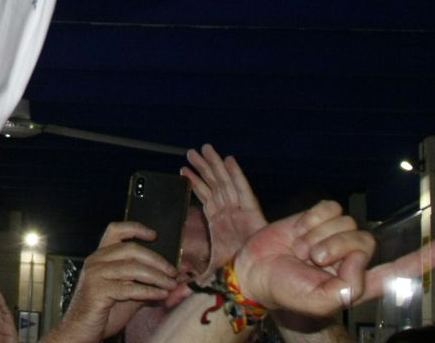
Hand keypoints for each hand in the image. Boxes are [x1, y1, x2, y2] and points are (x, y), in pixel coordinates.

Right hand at [48, 222, 178, 342]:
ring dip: (157, 276)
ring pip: (132, 268)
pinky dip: (148, 291)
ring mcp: (95, 275)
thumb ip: (145, 283)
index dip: (135, 228)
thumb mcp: (128, 293)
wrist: (81, 330)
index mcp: (101, 256)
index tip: (154, 235)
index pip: (115, 231)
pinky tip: (160, 295)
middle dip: (156, 259)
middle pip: (130, 249)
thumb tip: (172, 279)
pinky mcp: (97, 291)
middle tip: (173, 271)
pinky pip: (129, 288)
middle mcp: (96, 261)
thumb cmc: (104, 311)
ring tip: (171, 284)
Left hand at [181, 144, 266, 280]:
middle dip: (203, 168)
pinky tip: (229, 160)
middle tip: (191, 152)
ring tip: (204, 149)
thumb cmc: (239, 276)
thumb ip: (196, 275)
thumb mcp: (211, 272)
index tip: (183, 170)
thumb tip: (176, 285)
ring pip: (224, 182)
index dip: (195, 182)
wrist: (259, 278)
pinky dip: (236, 174)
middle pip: (213, 184)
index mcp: (219, 223)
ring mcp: (240, 210)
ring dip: (214, 165)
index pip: (205, 197)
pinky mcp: (252, 211)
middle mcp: (229, 213)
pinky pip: (242, 189)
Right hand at [233, 201, 434, 316]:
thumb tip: (359, 258)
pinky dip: (312, 219)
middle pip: (366, 240)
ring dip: (320, 235)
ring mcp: (335, 235)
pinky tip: (299, 232)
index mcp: (357, 282)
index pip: (396, 271)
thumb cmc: (286, 291)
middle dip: (338, 248)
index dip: (420, 260)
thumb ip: (348, 286)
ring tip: (302, 250)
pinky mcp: (318, 217)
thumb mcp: (321, 302)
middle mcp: (350, 257)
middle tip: (314, 260)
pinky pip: (329, 207)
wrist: (256, 270)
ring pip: (347, 222)